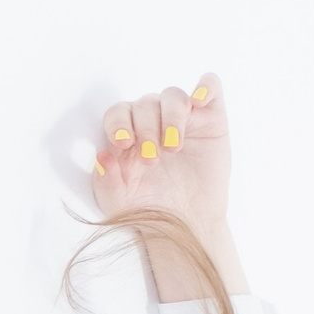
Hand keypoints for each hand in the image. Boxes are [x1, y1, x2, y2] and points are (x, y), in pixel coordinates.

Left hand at [94, 70, 230, 248]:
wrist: (190, 227)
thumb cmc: (153, 212)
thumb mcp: (120, 204)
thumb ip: (105, 183)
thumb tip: (102, 156)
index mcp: (129, 133)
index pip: (118, 113)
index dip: (118, 123)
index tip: (123, 143)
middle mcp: (154, 120)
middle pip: (146, 104)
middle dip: (146, 130)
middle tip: (151, 160)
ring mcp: (184, 118)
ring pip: (173, 96)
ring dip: (172, 118)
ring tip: (173, 147)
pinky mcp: (211, 120)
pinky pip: (210, 87)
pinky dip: (206, 86)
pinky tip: (199, 100)